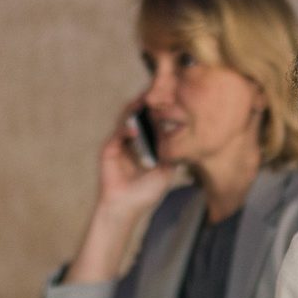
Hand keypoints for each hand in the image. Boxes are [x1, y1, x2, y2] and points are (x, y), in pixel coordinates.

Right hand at [94, 101, 175, 221]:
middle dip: (147, 103)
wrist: (126, 207)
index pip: (152, 121)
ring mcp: (121, 142)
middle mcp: (133, 140)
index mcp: (146, 143)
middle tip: (156, 89)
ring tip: (145, 102)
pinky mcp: (110, 148)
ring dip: (135, 110)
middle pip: (139, 115)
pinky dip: (126, 130)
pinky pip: (118, 134)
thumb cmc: (146, 193)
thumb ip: (172, 154)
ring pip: (127, 119)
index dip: (160, 110)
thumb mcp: (166, 172)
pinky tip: (135, 130)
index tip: (170, 97)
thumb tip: (187, 139)